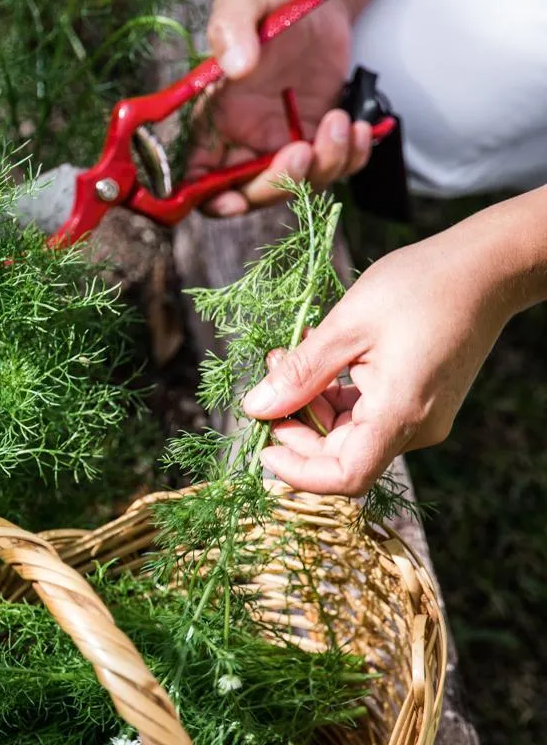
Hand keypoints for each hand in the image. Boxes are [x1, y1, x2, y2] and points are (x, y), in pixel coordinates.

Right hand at [187, 0, 373, 215]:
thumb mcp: (246, 1)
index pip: (198, 177)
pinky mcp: (317, 142)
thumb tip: (236, 67)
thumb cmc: (272, 3)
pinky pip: (333, 170)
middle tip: (302, 151)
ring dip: (324, 166)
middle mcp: (243, 141)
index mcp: (214, 119)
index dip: (209, 199)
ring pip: (298, 187)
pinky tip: (356, 127)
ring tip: (340, 120)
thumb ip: (231, 27)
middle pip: (250, 194)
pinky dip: (350, 159)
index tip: (233, 198)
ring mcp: (282, 146)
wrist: (319, 5)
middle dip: (277, 184)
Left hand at [241, 216, 521, 494]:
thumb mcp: (348, 324)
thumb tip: (256, 408)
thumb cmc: (422, 285)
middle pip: (341, 454)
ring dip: (313, 403)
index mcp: (400, 415)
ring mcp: (421, 417)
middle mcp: (415, 428)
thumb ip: (301, 372)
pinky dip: (337, 395)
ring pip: (351, 433)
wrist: (488, 267)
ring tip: (289, 356)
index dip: (298, 471)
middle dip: (297, 423)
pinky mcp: (419, 402)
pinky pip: (369, 414)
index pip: (345, 477)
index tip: (264, 444)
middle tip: (271, 374)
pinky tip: (319, 358)